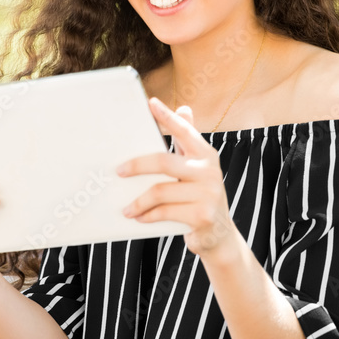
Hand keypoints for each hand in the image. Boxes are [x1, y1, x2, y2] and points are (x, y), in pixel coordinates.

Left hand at [117, 97, 241, 262]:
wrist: (219, 234)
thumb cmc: (200, 196)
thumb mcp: (197, 168)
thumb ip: (187, 141)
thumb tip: (184, 108)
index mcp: (206, 154)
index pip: (184, 131)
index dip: (168, 116)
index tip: (151, 103)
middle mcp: (210, 170)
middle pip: (163, 162)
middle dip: (137, 165)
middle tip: (119, 171)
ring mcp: (208, 193)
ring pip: (160, 191)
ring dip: (138, 201)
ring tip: (126, 209)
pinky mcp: (203, 215)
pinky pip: (165, 212)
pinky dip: (148, 215)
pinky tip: (139, 218)